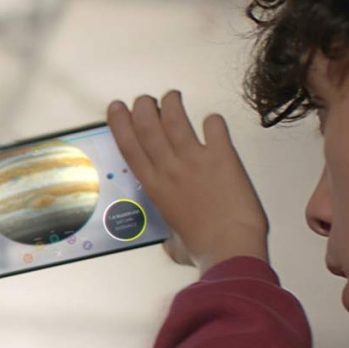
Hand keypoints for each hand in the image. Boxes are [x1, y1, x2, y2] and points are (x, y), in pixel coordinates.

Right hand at [107, 91, 268, 273]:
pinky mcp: (222, 157)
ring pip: (176, 119)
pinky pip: (214, 127)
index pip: (130, 147)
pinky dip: (213, 120)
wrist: (231, 249)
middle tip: (145, 100)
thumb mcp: (176, 245)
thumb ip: (171, 236)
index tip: (117, 108)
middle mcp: (170, 169)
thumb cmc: (205, 250)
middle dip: (144, 107)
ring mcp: (195, 160)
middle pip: (148, 126)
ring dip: (172, 104)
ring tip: (172, 97)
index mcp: (155, 188)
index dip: (120, 123)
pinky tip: (212, 120)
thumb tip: (173, 242)